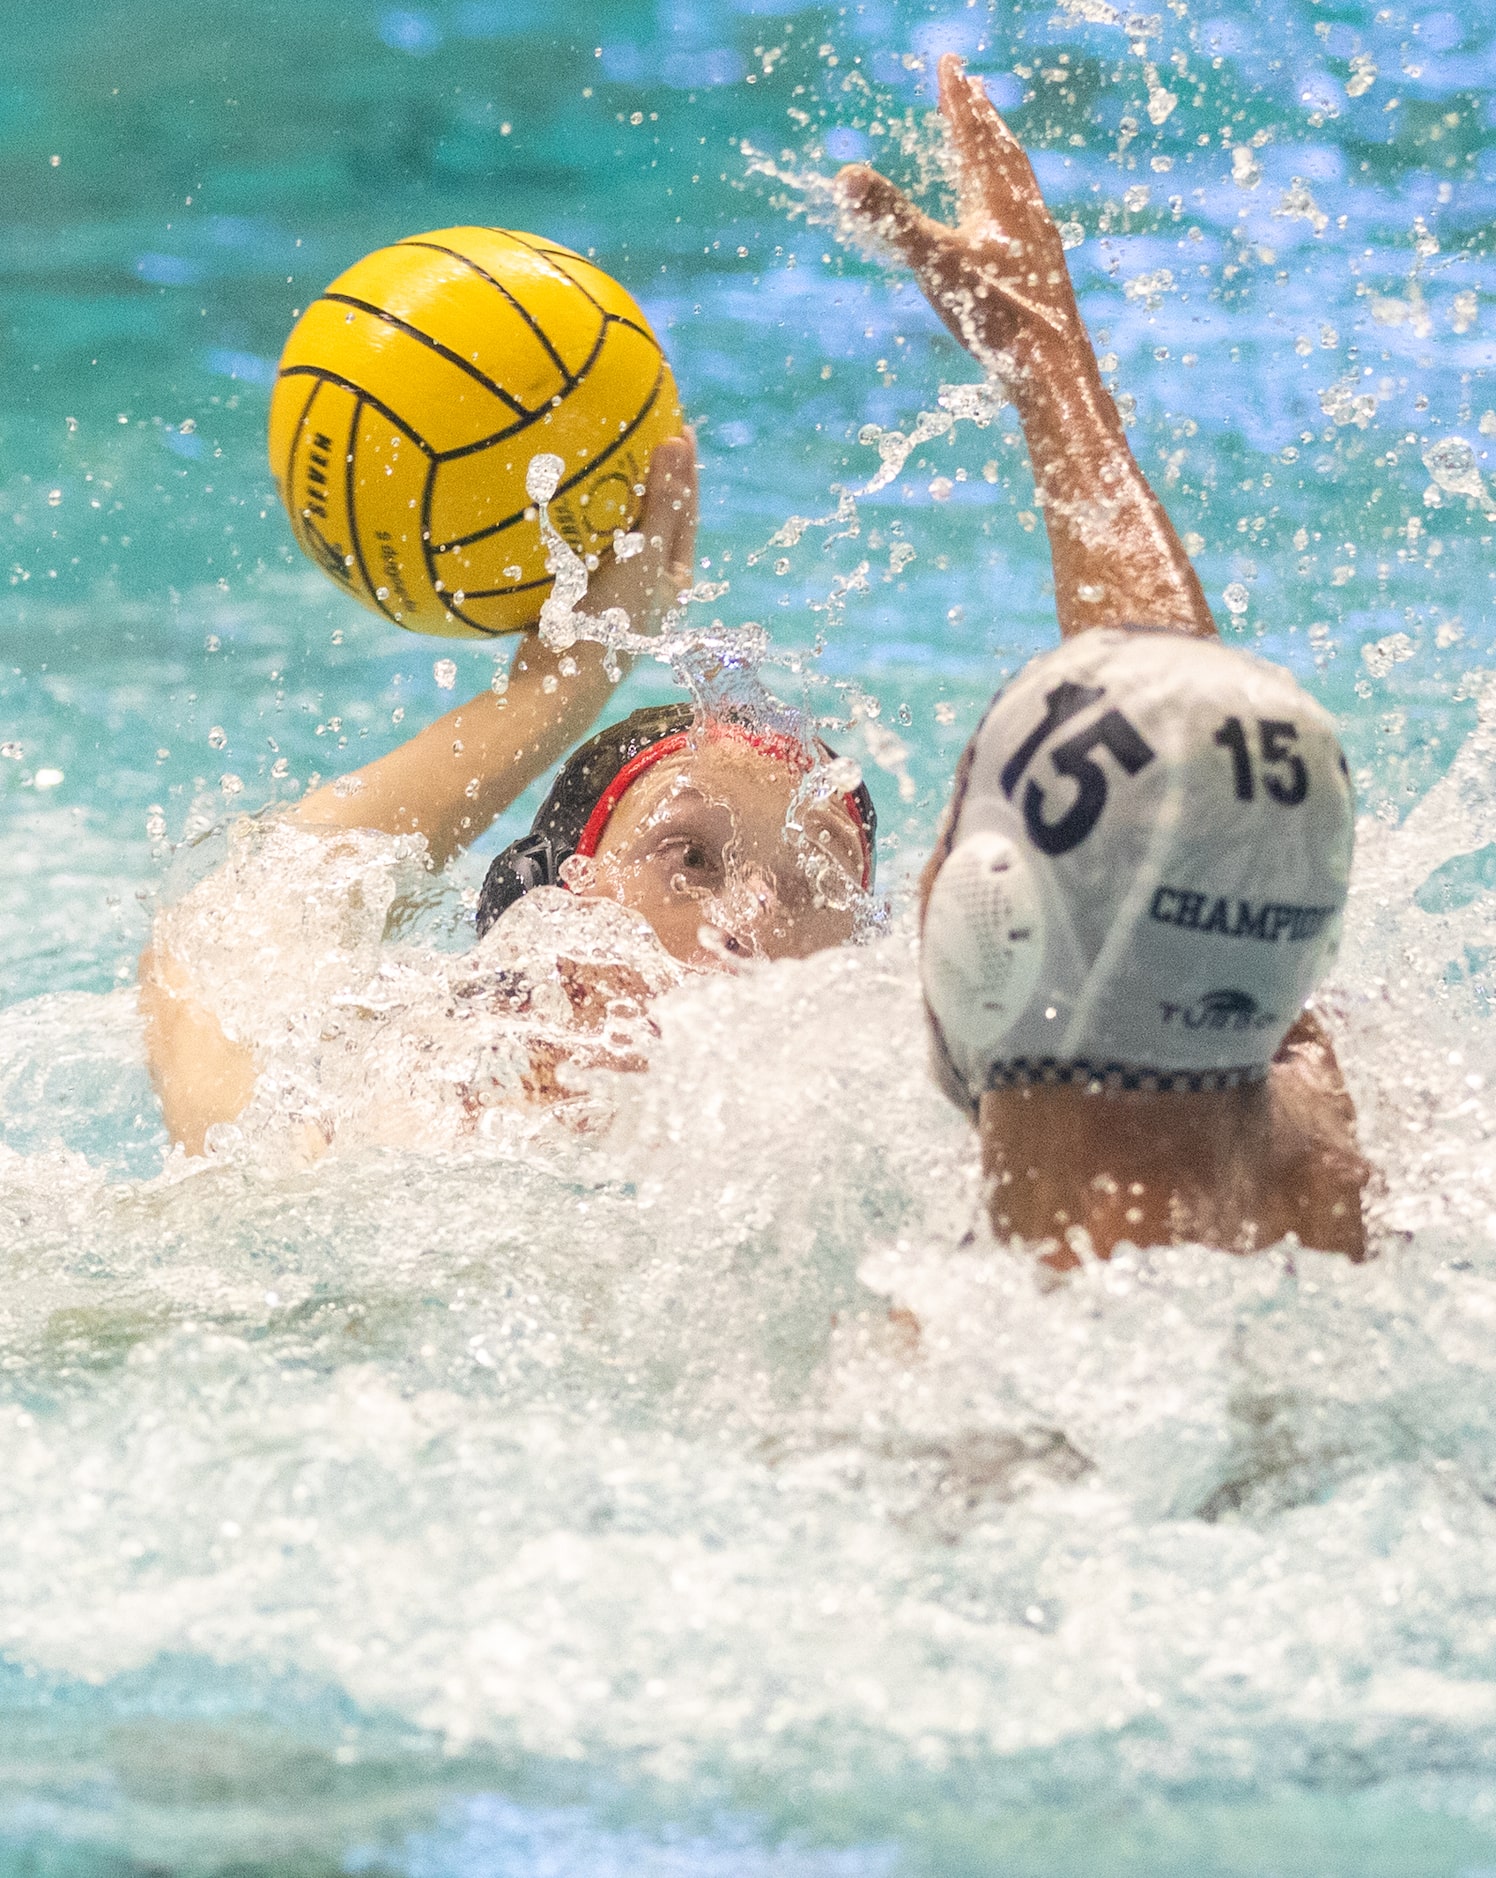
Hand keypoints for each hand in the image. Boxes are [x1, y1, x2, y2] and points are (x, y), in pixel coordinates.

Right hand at [575, 431, 698, 636]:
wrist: (560, 675)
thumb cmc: (613, 618)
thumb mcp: (645, 556)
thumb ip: (662, 503)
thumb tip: (677, 444)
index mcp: (674, 579)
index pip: (686, 512)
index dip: (686, 470)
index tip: (680, 428)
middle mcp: (648, 583)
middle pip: (655, 518)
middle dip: (653, 476)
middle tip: (649, 430)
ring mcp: (612, 588)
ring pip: (617, 531)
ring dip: (615, 495)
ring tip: (608, 453)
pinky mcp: (579, 592)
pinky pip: (583, 543)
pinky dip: (579, 517)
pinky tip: (562, 493)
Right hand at [835, 55, 1085, 370]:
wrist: (1054, 370)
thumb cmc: (998, 318)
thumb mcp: (935, 265)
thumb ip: (892, 219)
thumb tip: (844, 177)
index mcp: (998, 202)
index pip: (973, 137)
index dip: (957, 99)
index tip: (948, 63)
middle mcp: (1024, 215)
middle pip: (1002, 152)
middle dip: (982, 118)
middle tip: (973, 88)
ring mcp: (1039, 245)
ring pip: (1020, 186)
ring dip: (1002, 157)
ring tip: (995, 144)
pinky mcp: (1045, 276)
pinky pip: (1027, 222)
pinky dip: (1014, 204)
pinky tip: (1012, 224)